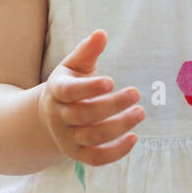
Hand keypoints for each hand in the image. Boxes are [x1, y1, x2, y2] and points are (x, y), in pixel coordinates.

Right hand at [38, 29, 144, 166]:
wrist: (51, 116)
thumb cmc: (70, 84)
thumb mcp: (74, 65)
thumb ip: (87, 51)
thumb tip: (101, 33)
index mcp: (56, 91)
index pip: (68, 92)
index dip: (89, 88)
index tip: (111, 81)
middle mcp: (59, 116)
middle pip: (84, 114)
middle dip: (112, 105)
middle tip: (136, 93)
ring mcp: (67, 138)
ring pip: (92, 137)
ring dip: (118, 126)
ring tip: (140, 112)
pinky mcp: (78, 154)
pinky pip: (96, 158)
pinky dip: (116, 152)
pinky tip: (134, 138)